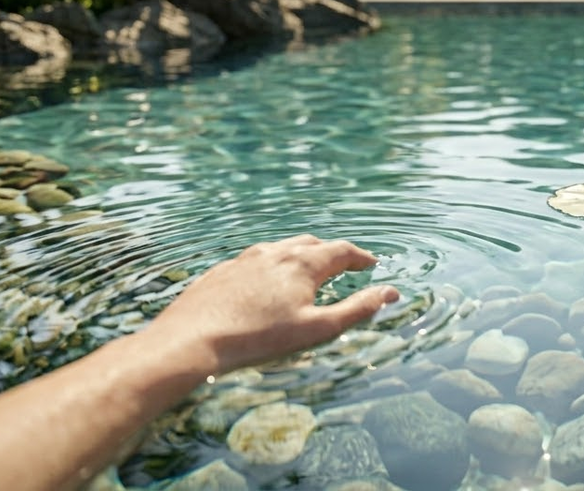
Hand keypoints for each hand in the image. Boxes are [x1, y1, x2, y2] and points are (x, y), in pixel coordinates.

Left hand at [144, 234, 399, 374]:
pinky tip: (267, 283)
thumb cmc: (258, 339)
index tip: (372, 264)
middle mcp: (275, 252)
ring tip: (308, 271)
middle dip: (332, 253)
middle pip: (312, 244)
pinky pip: (255, 259)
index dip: (361, 257)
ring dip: (301, 255)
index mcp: (302, 263)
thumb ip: (357, 309)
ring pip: (281, 248)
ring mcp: (245, 258)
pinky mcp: (222, 270)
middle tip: (344, 266)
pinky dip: (273, 265)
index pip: (341, 251)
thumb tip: (391, 292)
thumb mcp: (316, 329)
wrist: (192, 340)